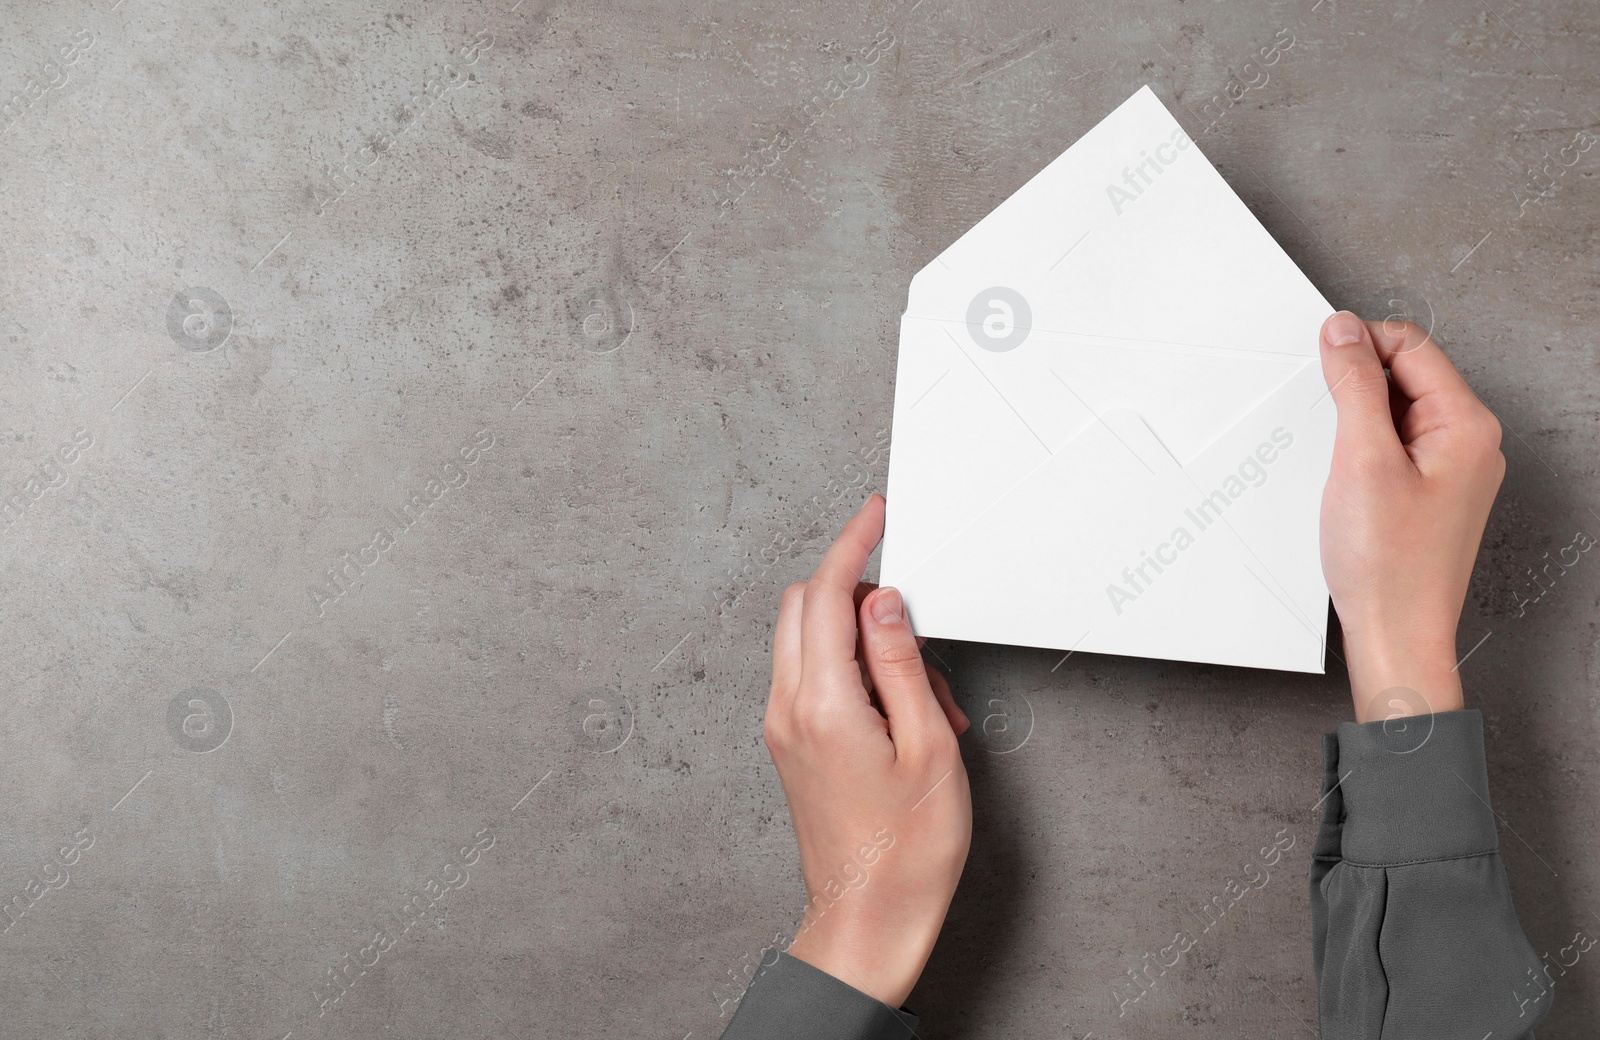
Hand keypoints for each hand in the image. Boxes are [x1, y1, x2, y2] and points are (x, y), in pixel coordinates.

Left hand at [763, 493, 971, 1007]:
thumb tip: (884, 601)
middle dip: (858, 590)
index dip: (853, 543)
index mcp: (823, 703)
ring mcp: (782, 728)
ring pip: (807, 640)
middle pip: (805, 605)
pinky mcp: (789, 745)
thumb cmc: (907, 852)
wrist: (868, 920)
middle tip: (915, 622)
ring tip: (925, 694)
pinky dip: (852, 671)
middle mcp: (788, 709)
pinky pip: (811, 678)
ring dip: (860, 637)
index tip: (875, 515)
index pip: (829, 593)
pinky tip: (903, 713)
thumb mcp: (928, 747)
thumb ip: (902, 664)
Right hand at [1316, 311, 1504, 721]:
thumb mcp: (1361, 459)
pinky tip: (1345, 481)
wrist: (1396, 633)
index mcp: (1467, 426)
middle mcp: (1468, 444)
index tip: (1322, 360)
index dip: (1361, 345)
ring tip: (1340, 462)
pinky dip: (1362, 451)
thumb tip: (1344, 332)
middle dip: (1358, 386)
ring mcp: (1451, 471)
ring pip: (1396, 412)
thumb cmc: (1389, 565)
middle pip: (1406, 376)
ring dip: (1358, 421)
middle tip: (1329, 423)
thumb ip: (1354, 386)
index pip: (1412, 346)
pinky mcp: (1429, 494)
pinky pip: (1394, 447)